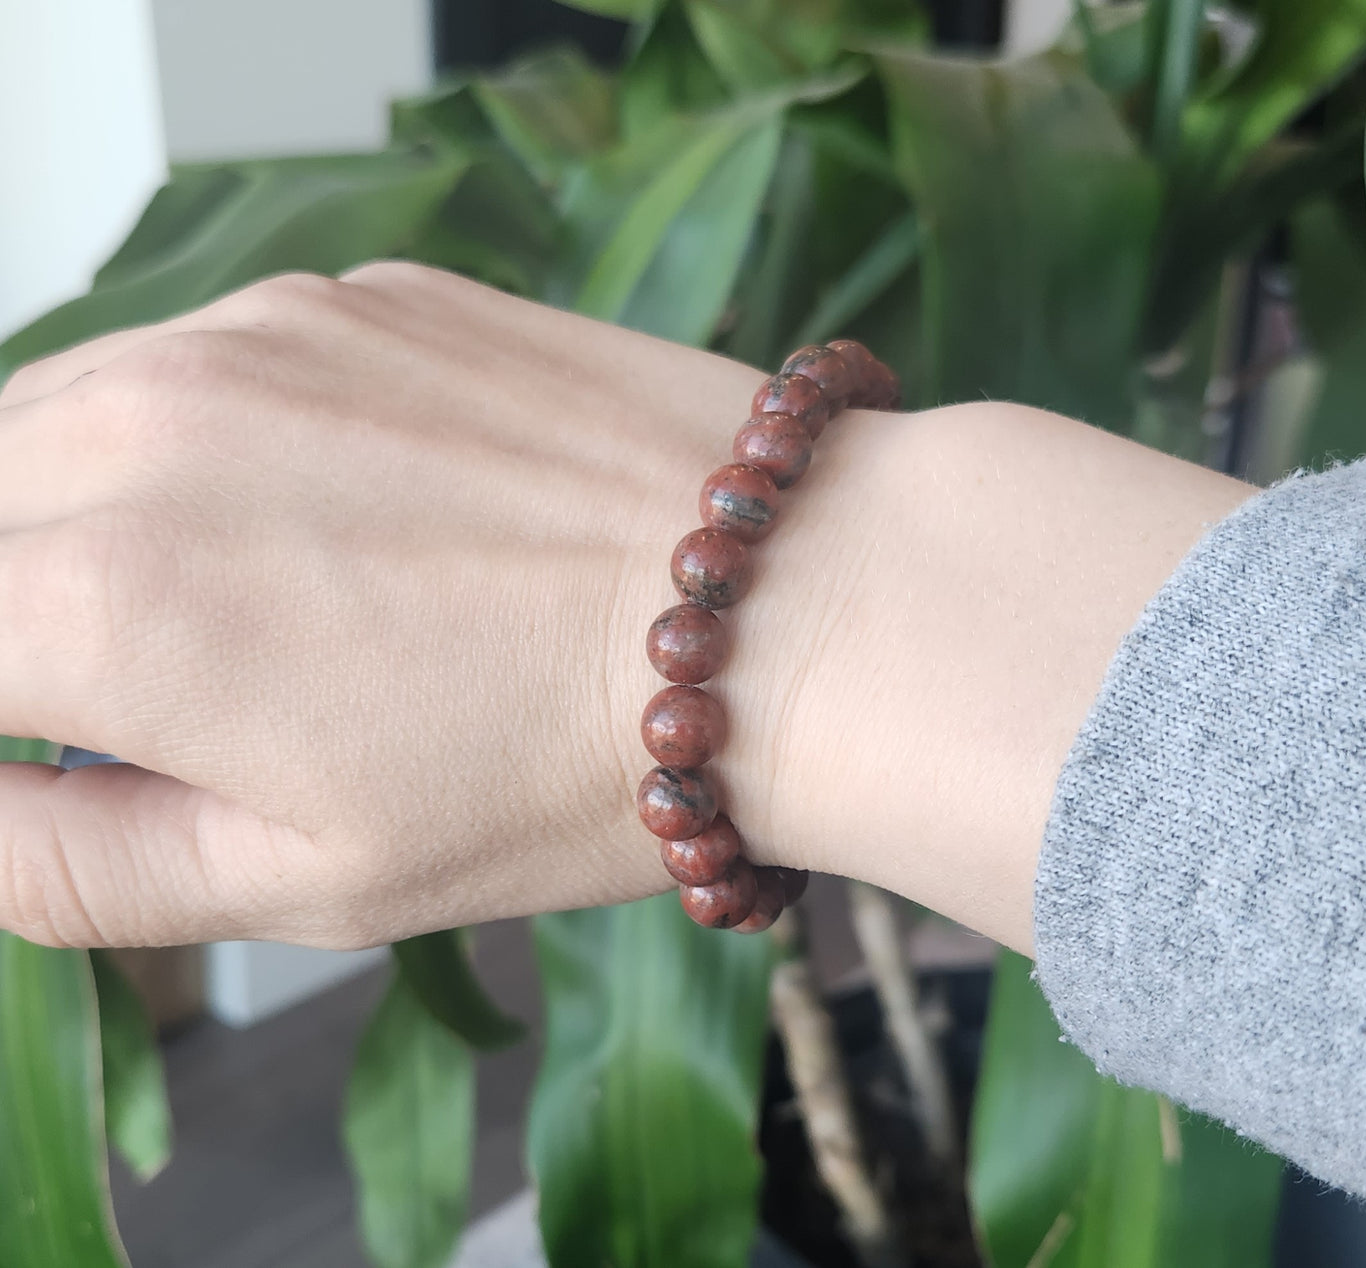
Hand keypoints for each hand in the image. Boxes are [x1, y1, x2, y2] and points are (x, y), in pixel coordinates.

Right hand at [0, 262, 1253, 953]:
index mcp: (109, 599)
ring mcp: (259, 330)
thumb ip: (69, 861)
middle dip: (23, 610)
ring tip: (237, 606)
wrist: (783, 605)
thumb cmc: (567, 766)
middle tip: (148, 692)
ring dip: (87, 512)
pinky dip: (195, 435)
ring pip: (62, 413)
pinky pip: (197, 355)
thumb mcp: (302, 880)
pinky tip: (324, 508)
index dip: (1, 713)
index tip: (71, 739)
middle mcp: (149, 424)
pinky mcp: (356, 293)